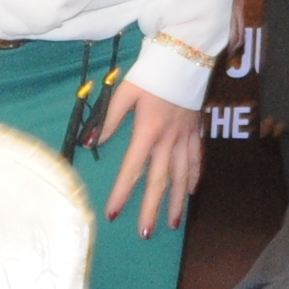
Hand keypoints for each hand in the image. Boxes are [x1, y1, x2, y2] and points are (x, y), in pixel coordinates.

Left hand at [95, 80, 202, 237]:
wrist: (187, 55)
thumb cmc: (152, 72)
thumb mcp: (125, 91)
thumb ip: (109, 119)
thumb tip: (92, 143)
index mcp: (148, 131)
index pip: (132, 169)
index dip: (122, 193)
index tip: (114, 214)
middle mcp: (169, 140)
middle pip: (159, 180)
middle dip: (152, 208)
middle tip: (146, 232)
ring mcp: (185, 137)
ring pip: (182, 175)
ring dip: (176, 201)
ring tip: (172, 223)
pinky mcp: (195, 131)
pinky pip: (197, 159)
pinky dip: (194, 177)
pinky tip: (192, 192)